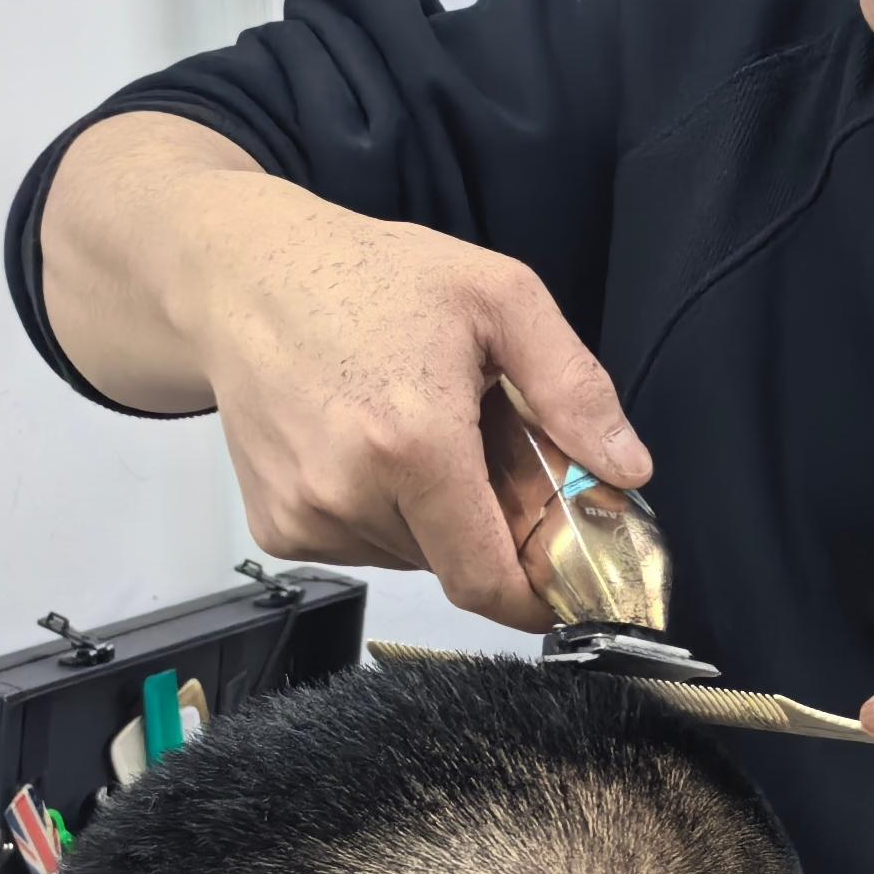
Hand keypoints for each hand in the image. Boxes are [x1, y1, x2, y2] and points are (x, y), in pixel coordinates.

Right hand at [177, 178, 647, 630]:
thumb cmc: (372, 276)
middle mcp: (348, 493)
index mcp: (415, 445)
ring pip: (410, 556)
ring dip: (434, 516)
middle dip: (488, 526)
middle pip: (456, 565)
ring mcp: (304, 515)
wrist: (244, 275)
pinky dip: (382, 512)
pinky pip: (361, 545)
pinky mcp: (276, 525)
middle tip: (484, 451)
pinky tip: (367, 446)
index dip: (536, 598)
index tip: (565, 584)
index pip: (487, 580)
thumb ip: (573, 388)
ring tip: (419, 433)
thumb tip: (629, 469)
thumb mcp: (500, 298)